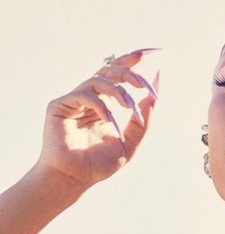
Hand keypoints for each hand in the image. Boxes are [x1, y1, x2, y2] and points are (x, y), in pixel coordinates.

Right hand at [36, 49, 159, 190]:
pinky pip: (85, 95)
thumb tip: (156, 95)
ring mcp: (74, 100)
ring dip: (120, 91)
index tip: (154, 53)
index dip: (133, 60)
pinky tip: (110, 123)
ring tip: (130, 108)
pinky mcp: (60, 105)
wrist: (74, 180)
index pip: (119, 74)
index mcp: (105, 103)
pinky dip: (102, 107)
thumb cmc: (98, 164)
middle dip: (131, 73)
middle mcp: (89, 98)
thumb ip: (144, 120)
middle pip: (110, 70)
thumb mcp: (130, 142)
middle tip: (145, 84)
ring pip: (99, 79)